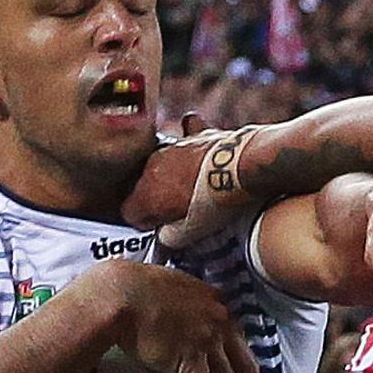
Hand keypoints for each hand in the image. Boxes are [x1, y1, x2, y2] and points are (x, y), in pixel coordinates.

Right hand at [97, 261, 256, 372]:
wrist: (120, 294)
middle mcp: (220, 323)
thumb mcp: (172, 285)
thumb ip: (185, 300)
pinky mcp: (190, 360)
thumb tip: (177, 311)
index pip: (240, 343)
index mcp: (218, 305)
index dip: (241, 367)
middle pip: (245, 367)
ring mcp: (208, 342)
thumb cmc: (135, 287)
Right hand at [123, 113, 227, 229]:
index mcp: (146, 194)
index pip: (130, 212)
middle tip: (179, 210)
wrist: (242, 169)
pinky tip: (198, 145)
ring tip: (191, 184)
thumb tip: (164, 240)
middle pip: (144, 184)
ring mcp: (173, 147)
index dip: (145, 222)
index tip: (160, 227)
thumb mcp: (191, 232)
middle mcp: (151, 166)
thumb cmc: (215, 204)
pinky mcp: (197, 134)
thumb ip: (170, 238)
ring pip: (162, 159)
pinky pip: (187, 132)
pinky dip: (191, 139)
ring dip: (171, 171)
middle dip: (157, 197)